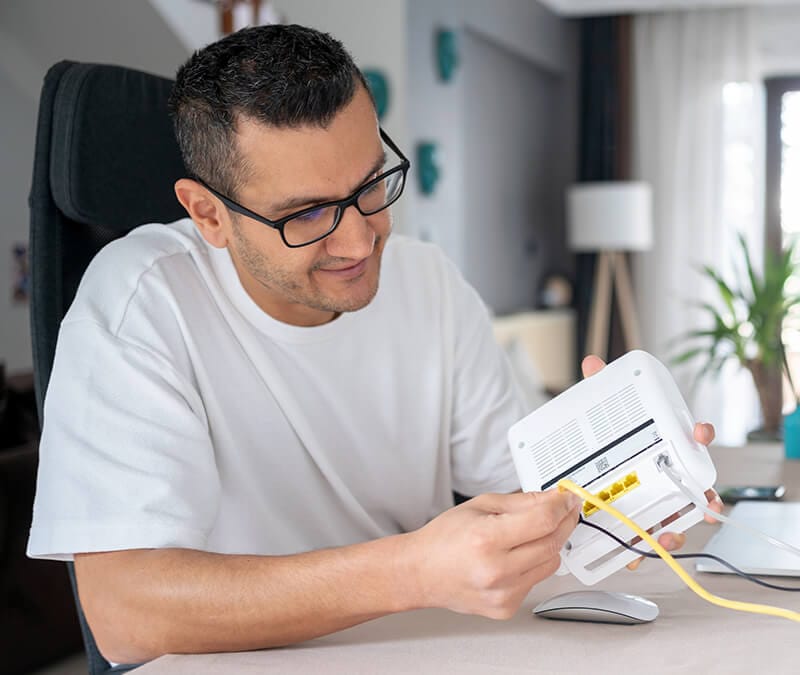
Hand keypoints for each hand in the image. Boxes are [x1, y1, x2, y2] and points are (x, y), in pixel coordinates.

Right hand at [407, 490, 581, 618]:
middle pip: (552, 542)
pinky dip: (532, 565)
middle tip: (564, 510)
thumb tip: (553, 499)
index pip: (543, 521)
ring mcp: (503, 593)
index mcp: (486, 539)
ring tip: (527, 535)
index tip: (568, 498)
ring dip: (548, 544)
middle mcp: (496, 570)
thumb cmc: (444, 539)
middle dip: (563, 522)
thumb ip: (521, 502)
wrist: (421, 573)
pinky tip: (511, 558)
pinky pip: (536, 580)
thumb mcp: (480, 506)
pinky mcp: (506, 608)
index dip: (562, 506)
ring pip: (550, 563)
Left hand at [581, 355, 723, 569]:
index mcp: (662, 444)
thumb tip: (591, 364)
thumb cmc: (599, 437)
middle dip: (703, 496)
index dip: (699, 435)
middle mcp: (664, 473)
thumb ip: (597, 387)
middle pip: (693, 486)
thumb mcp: (597, 409)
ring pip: (673, 517)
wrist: (574, 461)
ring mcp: (651, 499)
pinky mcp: (632, 520)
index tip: (699, 433)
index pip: (691, 437)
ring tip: (672, 534)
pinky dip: (640, 549)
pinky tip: (636, 555)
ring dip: (677, 529)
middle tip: (704, 501)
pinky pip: (642, 538)